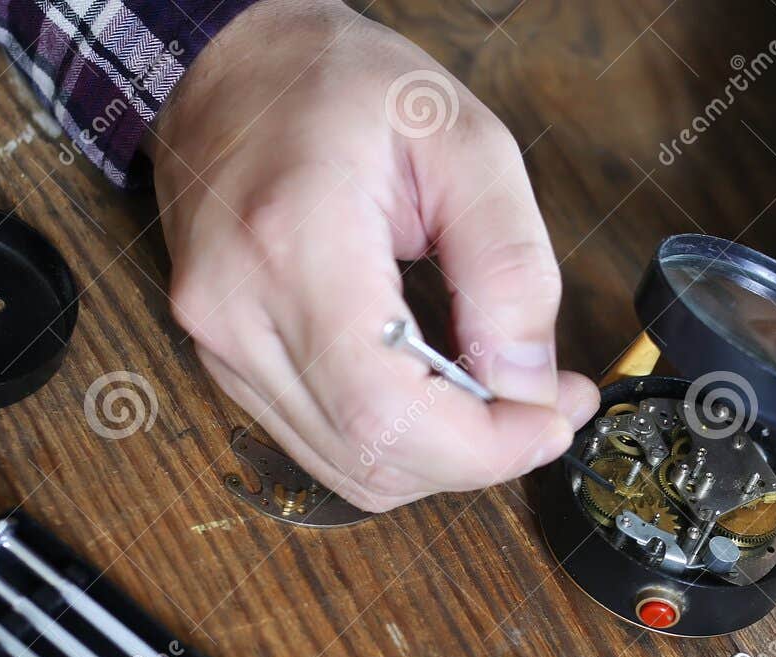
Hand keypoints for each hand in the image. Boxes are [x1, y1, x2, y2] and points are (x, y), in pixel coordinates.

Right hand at [148, 0, 597, 511]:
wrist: (228, 65)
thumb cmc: (339, 85)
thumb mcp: (465, 141)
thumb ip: (511, 267)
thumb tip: (532, 383)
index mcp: (295, 244)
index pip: (388, 414)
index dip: (485, 448)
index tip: (555, 418)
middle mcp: (237, 313)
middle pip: (372, 459)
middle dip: (479, 456)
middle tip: (548, 405)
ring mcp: (220, 347)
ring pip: (349, 471)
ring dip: (440, 456)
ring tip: (499, 394)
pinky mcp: (226, 363)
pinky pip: (323, 444)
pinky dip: (396, 439)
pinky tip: (438, 389)